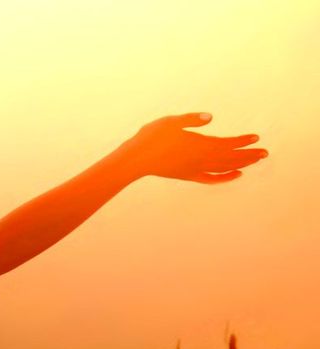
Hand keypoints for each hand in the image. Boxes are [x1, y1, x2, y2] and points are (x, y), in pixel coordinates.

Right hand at [112, 112, 267, 183]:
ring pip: (226, 168)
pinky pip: (213, 179)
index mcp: (200, 144)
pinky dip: (227, 177)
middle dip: (249, 155)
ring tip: (255, 161)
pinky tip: (236, 175)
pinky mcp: (189, 176)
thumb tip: (211, 117)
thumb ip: (192, 119)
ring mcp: (196, 169)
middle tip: (265, 153)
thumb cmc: (151, 137)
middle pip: (231, 158)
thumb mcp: (171, 122)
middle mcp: (202, 159)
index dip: (243, 141)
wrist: (136, 159)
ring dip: (242, 164)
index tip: (256, 137)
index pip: (228, 143)